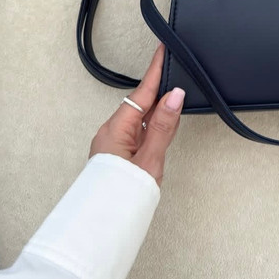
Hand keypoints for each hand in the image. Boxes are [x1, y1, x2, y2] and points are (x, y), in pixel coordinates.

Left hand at [89, 44, 184, 185]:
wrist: (102, 229)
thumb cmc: (122, 196)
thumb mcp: (150, 159)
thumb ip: (163, 126)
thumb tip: (174, 96)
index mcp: (116, 129)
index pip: (142, 92)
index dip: (156, 70)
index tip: (164, 49)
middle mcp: (112, 133)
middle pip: (141, 102)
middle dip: (160, 86)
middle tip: (174, 66)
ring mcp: (114, 145)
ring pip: (140, 117)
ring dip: (158, 107)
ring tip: (176, 93)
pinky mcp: (119, 156)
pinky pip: (139, 131)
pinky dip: (153, 123)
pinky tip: (165, 123)